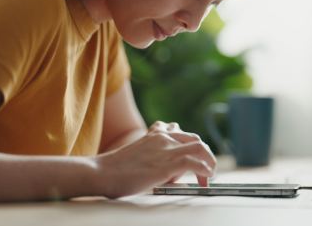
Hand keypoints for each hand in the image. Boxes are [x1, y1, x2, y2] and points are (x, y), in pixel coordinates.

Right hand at [93, 121, 216, 197]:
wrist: (101, 172)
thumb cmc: (116, 170)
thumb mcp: (140, 155)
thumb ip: (156, 157)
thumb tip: (174, 174)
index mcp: (155, 133)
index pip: (180, 132)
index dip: (191, 146)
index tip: (194, 159)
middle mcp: (163, 136)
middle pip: (194, 138)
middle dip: (204, 154)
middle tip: (206, 169)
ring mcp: (166, 148)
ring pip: (199, 147)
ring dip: (209, 161)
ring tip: (209, 174)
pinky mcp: (167, 163)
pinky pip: (195, 163)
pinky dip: (204, 171)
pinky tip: (204, 179)